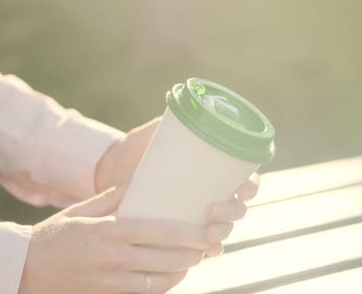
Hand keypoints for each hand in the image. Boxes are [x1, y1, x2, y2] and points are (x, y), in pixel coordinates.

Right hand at [18, 187, 224, 293]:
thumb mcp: (79, 211)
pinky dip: (160, 288)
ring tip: (191, 262)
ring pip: (159, 282)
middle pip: (166, 259)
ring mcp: (111, 282)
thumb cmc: (52, 237)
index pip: (159, 232)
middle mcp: (114, 259)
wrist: (22, 270)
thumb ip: (110, 198)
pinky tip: (168, 279)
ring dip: (180, 273)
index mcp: (109, 232)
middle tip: (206, 247)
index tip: (205, 231)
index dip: (188, 234)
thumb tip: (134, 181)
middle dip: (192, 254)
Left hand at [94, 118, 261, 256]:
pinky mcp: (181, 232)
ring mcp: (198, 216)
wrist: (110, 170)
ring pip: (223, 229)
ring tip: (207, 235)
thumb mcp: (155, 133)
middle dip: (232, 213)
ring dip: (222, 234)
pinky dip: (208, 252)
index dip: (251, 186)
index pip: (246, 180)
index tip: (243, 188)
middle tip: (212, 211)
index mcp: (214, 172)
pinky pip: (201, 247)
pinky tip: (206, 254)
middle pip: (237, 209)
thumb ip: (171, 121)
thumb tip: (188, 109)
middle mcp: (212, 195)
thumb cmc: (138, 148)